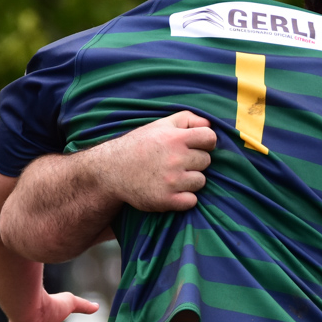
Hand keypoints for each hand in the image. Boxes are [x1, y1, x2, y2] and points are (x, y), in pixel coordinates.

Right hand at [101, 111, 216, 212]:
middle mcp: (175, 159)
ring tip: (172, 176)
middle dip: (195, 161)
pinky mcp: (166, 200)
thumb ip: (187, 119)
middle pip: (206, 161)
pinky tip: (171, 191)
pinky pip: (191, 201)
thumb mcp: (160, 125)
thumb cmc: (139, 145)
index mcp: (175, 138)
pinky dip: (184, 199)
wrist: (111, 170)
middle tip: (177, 162)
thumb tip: (210, 123)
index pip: (210, 138)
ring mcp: (171, 181)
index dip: (206, 142)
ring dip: (190, 181)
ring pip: (200, 182)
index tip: (196, 146)